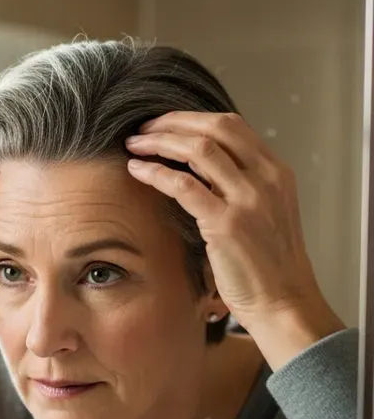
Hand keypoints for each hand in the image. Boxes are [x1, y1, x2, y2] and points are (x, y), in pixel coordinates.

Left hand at [125, 111, 343, 367]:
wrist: (283, 300)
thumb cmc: (266, 262)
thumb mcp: (263, 211)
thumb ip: (239, 184)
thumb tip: (197, 164)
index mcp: (276, 171)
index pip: (232, 125)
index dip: (191, 118)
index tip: (162, 123)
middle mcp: (266, 178)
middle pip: (215, 128)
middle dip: (172, 122)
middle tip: (142, 128)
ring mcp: (248, 200)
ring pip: (198, 150)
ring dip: (160, 142)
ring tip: (134, 145)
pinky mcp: (226, 223)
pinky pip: (183, 186)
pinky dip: (156, 173)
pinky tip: (137, 170)